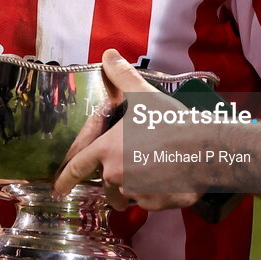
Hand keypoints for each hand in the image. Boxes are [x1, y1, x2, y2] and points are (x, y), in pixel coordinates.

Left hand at [54, 49, 202, 210]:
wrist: (203, 149)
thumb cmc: (169, 122)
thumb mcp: (143, 95)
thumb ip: (122, 76)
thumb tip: (108, 55)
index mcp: (107, 151)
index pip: (78, 167)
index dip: (65, 179)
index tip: (57, 189)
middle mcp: (116, 175)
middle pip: (107, 183)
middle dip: (116, 177)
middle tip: (136, 163)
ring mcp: (135, 192)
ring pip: (128, 193)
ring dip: (135, 186)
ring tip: (154, 169)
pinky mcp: (155, 204)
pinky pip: (149, 201)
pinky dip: (155, 193)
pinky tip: (169, 177)